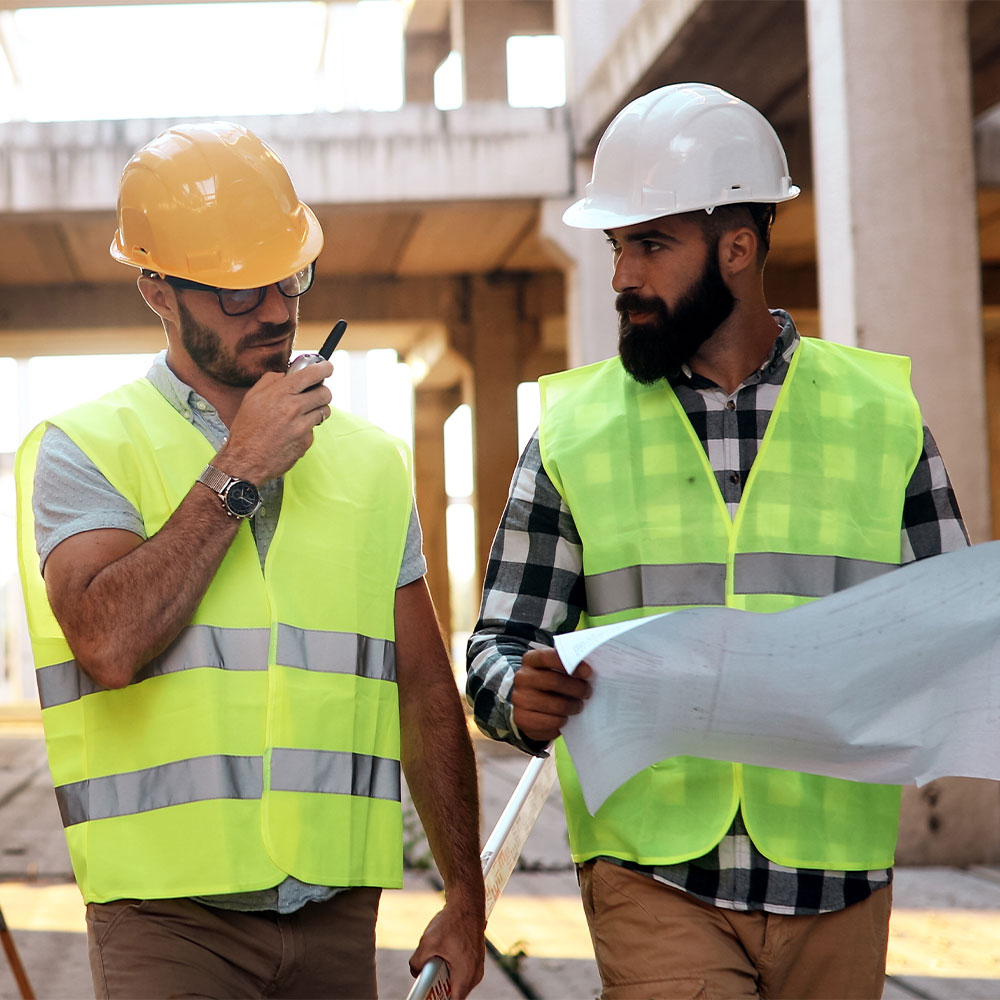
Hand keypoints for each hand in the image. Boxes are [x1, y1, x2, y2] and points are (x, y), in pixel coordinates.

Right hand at [215, 360, 332, 482]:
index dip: (324, 369)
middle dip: (322, 392)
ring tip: (303, 414)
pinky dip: (307, 429)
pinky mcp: (306, 441)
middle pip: (325, 393)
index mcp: (281, 393)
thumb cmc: (247, 430)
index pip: (311, 374)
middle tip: (316, 394)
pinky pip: (314, 430)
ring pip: (324, 411)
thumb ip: (270, 381)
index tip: (327, 368)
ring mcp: (302, 426)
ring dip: (318, 410)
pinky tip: (293, 432)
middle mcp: (294, 407)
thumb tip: (286, 374)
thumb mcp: (252, 398)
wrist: (245, 460)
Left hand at [408, 897, 485, 998]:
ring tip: (433, 965)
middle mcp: (475, 973)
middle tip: (427, 981)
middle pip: (456, 993)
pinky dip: (452, 968)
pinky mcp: (476, 958)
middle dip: (441, 990)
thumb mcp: (427, 942)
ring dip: (446, 978)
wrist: (467, 902)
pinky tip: (442, 955)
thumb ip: (417, 962)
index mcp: (466, 974)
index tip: (429, 996)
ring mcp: (477, 966)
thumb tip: (414, 971)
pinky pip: (463, 971)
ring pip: (459, 982)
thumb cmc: (451, 922)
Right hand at [512, 647, 592, 742]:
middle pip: (554, 681)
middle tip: (587, 692)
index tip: (588, 672)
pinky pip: (550, 722)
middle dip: (577, 688)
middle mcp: (522, 678)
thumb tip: (587, 669)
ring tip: (577, 706)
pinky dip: (562, 721)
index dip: (569, 663)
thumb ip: (567, 665)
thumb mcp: (555, 670)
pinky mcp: (522, 719)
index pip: (547, 657)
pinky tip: (564, 718)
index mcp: (530, 660)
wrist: (529, 707)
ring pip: (555, 705)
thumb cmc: (550, 685)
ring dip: (573, 707)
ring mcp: (520, 699)